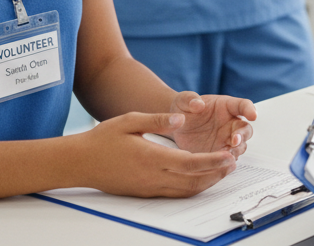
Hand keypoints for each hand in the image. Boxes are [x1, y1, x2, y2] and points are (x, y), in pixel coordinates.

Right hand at [78, 112, 236, 197]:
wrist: (80, 163)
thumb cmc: (102, 140)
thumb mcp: (129, 120)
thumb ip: (158, 120)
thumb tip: (182, 119)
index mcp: (152, 158)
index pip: (190, 163)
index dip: (213, 162)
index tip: (228, 156)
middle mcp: (153, 177)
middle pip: (193, 180)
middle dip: (216, 173)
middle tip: (233, 163)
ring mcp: (149, 187)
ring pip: (185, 191)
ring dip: (206, 182)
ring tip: (222, 171)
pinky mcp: (145, 192)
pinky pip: (174, 194)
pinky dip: (192, 187)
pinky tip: (199, 179)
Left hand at [168, 91, 256, 157]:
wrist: (175, 126)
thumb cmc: (183, 109)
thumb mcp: (183, 101)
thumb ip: (189, 99)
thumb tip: (198, 105)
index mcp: (226, 106)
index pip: (243, 105)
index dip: (249, 109)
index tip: (253, 115)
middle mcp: (230, 123)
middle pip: (246, 129)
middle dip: (243, 135)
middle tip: (235, 141)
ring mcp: (226, 139)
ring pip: (240, 146)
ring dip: (236, 151)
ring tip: (227, 155)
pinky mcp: (219, 153)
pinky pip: (228, 160)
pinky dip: (226, 163)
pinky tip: (219, 165)